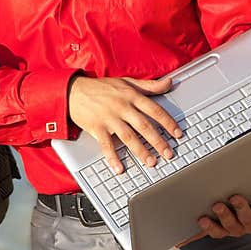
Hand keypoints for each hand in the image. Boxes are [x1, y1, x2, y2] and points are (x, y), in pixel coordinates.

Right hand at [67, 75, 181, 173]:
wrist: (73, 90)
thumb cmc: (100, 87)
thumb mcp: (126, 81)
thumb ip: (149, 85)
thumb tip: (169, 83)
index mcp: (131, 96)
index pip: (154, 110)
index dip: (168, 123)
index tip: (178, 134)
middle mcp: (122, 107)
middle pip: (144, 126)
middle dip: (158, 141)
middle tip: (168, 154)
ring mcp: (109, 118)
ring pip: (128, 137)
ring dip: (141, 151)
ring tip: (151, 162)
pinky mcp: (96, 127)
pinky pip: (106, 145)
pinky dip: (113, 157)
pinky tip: (119, 168)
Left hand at [177, 189, 250, 245]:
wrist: (241, 205)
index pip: (250, 216)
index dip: (242, 209)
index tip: (236, 198)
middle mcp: (240, 227)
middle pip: (234, 224)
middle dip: (227, 214)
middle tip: (220, 202)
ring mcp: (226, 229)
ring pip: (220, 230)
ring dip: (213, 223)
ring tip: (207, 213)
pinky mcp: (213, 228)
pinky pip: (207, 233)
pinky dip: (201, 229)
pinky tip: (197, 220)